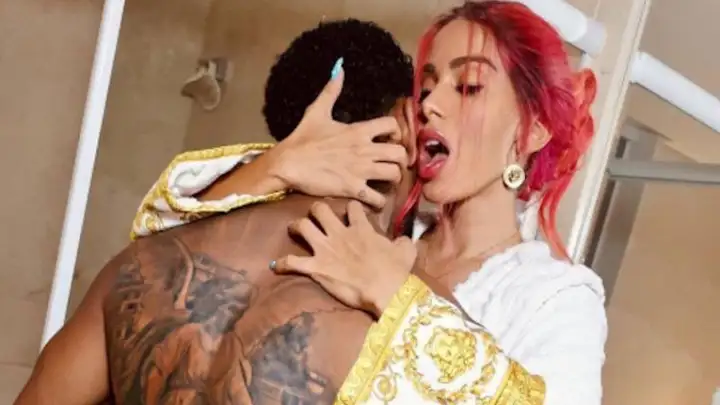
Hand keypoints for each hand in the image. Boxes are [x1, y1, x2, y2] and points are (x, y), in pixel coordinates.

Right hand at [266, 63, 408, 208]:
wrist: (287, 163)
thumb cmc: (302, 138)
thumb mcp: (317, 111)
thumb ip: (331, 90)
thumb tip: (339, 68)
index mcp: (359, 130)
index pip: (392, 124)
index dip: (396, 131)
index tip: (390, 138)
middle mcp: (365, 150)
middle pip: (400, 153)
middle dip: (401, 159)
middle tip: (393, 162)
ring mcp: (360, 171)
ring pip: (394, 175)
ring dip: (394, 179)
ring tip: (386, 180)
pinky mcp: (353, 189)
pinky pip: (378, 199)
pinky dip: (380, 200)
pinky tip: (374, 197)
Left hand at [271, 201, 416, 316]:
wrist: (386, 289)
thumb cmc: (397, 270)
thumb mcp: (406, 250)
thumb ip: (403, 241)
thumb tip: (405, 239)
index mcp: (361, 227)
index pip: (352, 206)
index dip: (350, 208)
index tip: (350, 212)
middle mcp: (339, 233)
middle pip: (319, 209)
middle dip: (315, 210)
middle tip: (315, 216)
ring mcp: (325, 249)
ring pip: (302, 226)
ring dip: (296, 227)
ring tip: (294, 229)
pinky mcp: (316, 267)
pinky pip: (292, 262)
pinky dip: (282, 264)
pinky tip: (276, 265)